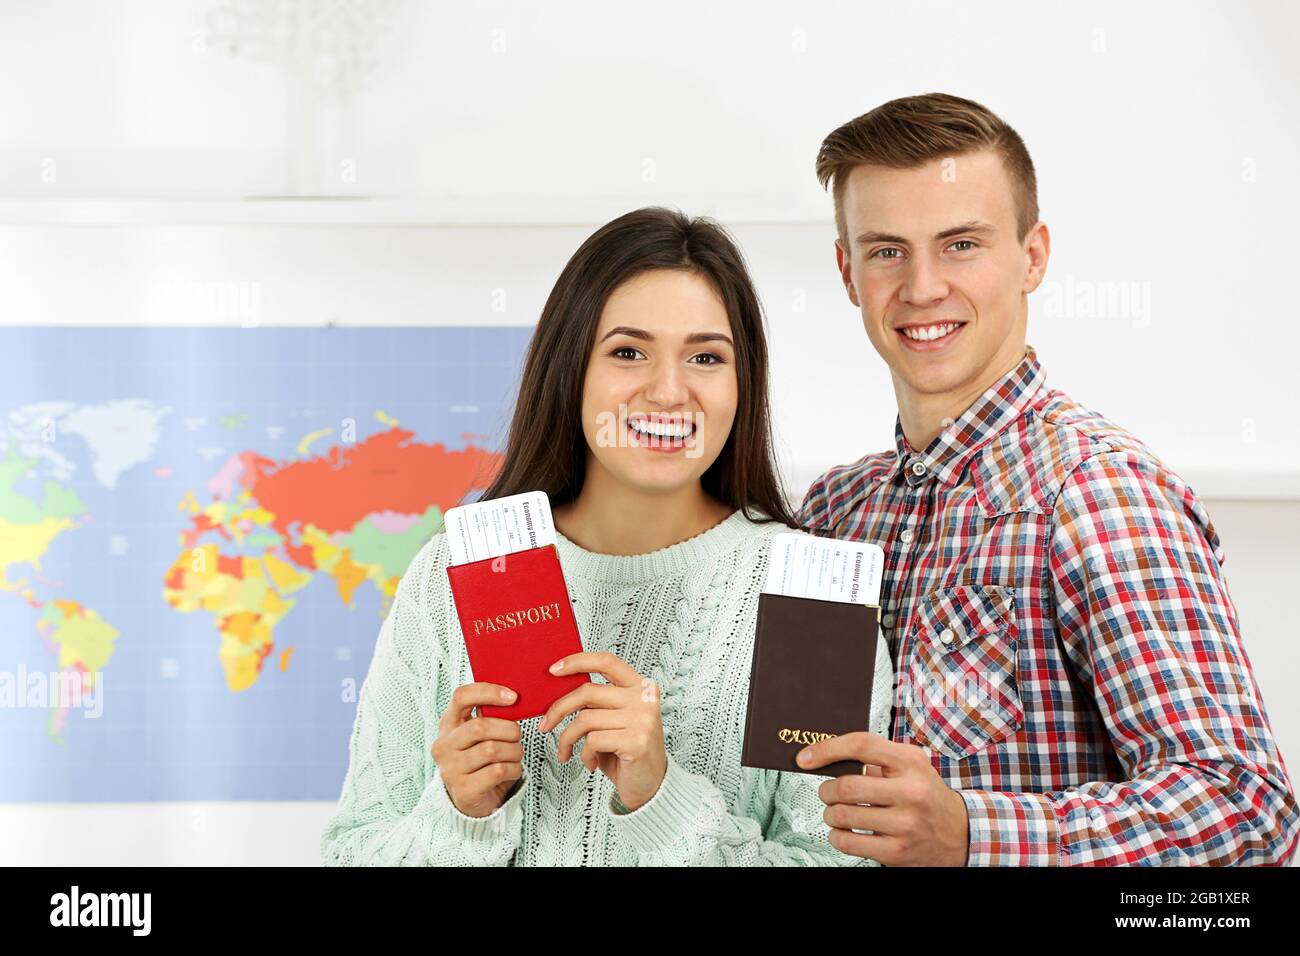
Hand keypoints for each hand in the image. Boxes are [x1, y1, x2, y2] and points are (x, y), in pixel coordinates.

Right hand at [432, 682, 523, 817]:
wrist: (473, 799)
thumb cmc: (481, 759)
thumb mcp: (479, 734)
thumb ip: (489, 716)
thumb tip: (514, 698)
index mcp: (447, 724)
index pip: (461, 697)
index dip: (489, 692)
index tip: (513, 697)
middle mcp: (443, 746)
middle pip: (480, 726)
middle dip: (509, 729)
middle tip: (517, 736)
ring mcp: (450, 770)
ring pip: (491, 750)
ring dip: (514, 751)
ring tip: (515, 754)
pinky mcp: (463, 791)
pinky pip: (498, 771)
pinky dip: (514, 769)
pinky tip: (512, 770)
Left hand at [537, 651, 667, 810]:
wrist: (651, 786)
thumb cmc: (627, 752)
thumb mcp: (612, 721)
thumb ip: (596, 703)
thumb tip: (558, 692)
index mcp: (640, 687)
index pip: (607, 661)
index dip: (577, 661)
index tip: (554, 670)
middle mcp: (644, 698)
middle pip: (587, 692)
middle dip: (558, 709)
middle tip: (545, 724)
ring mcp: (642, 719)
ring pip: (585, 719)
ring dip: (568, 738)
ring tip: (568, 751)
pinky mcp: (636, 741)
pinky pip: (592, 741)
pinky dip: (584, 754)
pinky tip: (591, 762)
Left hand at [798, 731, 969, 865]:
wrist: (960, 834)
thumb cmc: (925, 793)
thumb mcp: (910, 765)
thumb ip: (875, 756)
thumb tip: (826, 756)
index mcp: (910, 761)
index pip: (861, 745)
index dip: (826, 749)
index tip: (805, 758)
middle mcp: (911, 791)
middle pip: (846, 786)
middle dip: (826, 790)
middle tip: (826, 792)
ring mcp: (905, 823)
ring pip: (843, 815)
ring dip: (830, 814)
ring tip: (835, 812)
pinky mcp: (897, 851)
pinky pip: (848, 842)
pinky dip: (836, 836)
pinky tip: (843, 831)